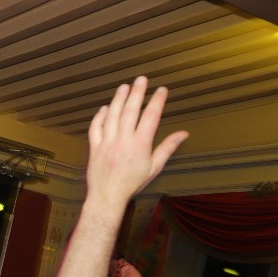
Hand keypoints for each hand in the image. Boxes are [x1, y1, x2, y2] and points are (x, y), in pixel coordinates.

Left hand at [85, 77, 188, 206]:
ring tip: (124, 86)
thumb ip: (167, 148)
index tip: (161, 90)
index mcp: (140, 145)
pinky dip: (100, 116)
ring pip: (112, 115)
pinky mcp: (94, 147)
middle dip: (137, 93)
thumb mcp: (154, 167)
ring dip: (119, 99)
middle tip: (141, 79)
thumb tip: (183, 134)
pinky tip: (105, 108)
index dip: (157, 101)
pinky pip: (95, 127)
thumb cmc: (132, 184)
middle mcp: (123, 140)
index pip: (151, 117)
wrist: (107, 197)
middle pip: (131, 111)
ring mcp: (107, 142)